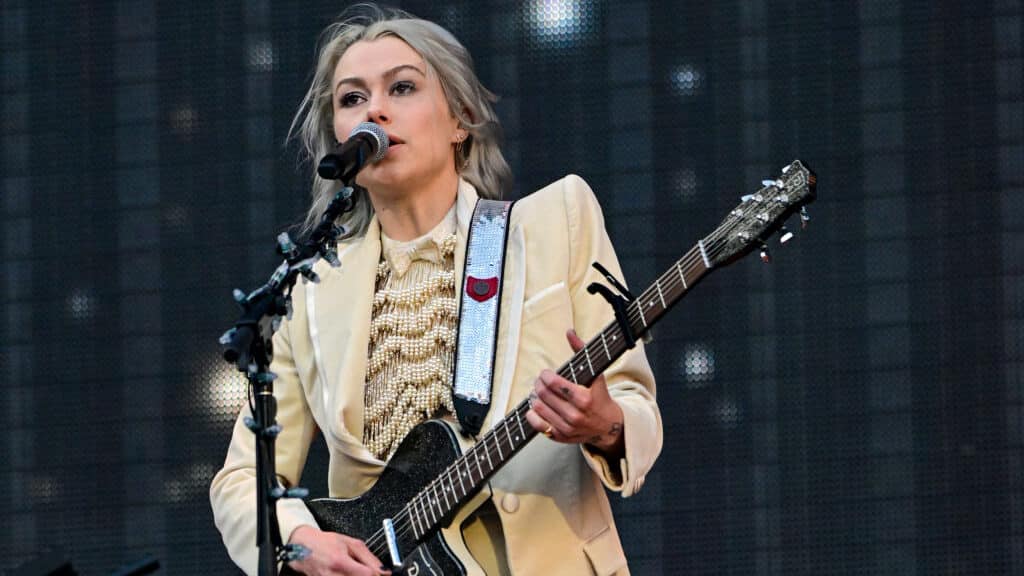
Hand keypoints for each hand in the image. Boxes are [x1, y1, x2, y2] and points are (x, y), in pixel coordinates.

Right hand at [286, 525, 388, 575]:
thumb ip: (369, 557)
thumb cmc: (325, 542)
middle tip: (367, 571)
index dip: (377, 574)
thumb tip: (384, 570)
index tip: (381, 572)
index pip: (367, 575)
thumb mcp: (350, 543)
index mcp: (340, 562)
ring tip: (355, 570)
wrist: (303, 547)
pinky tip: (348, 573)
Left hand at [525, 329, 624, 456]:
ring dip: (534, 397)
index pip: (554, 383)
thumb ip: (581, 351)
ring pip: (538, 408)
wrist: (607, 425)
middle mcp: (575, 415)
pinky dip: (532, 414)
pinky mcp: (560, 437)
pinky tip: (536, 407)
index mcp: (584, 399)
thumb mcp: (596, 373)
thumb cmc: (599, 396)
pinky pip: (537, 425)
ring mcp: (567, 428)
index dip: (545, 375)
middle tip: (540, 381)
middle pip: (543, 394)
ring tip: (538, 392)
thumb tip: (569, 332)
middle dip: (538, 384)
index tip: (546, 373)